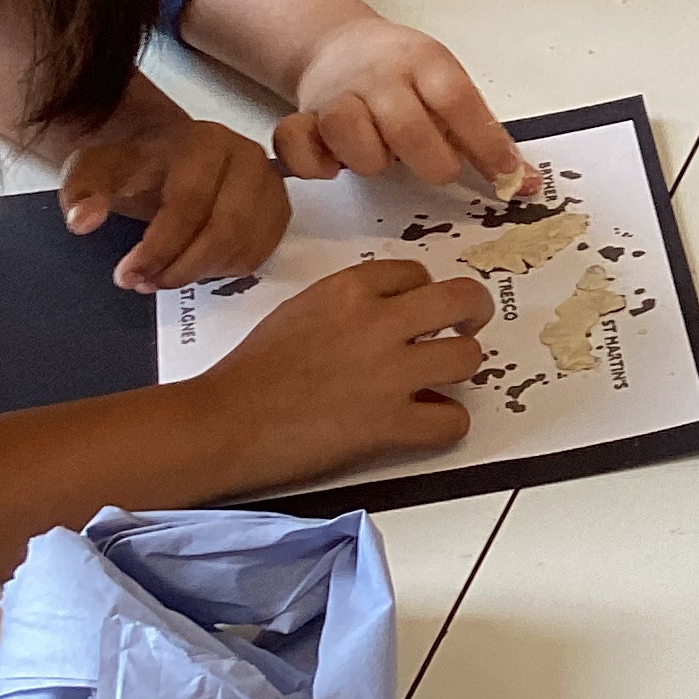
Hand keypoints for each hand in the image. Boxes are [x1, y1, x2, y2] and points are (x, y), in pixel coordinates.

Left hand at [59, 113, 289, 291]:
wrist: (166, 151)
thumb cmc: (132, 164)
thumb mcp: (93, 170)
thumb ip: (82, 192)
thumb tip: (83, 222)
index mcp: (204, 142)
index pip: (188, 204)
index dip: (158, 248)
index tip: (126, 276)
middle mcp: (248, 157)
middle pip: (226, 229)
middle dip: (183, 267)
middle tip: (147, 285)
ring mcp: (270, 184)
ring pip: (245, 246)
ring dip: (202, 273)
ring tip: (165, 277)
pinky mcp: (279, 209)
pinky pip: (260, 254)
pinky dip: (225, 271)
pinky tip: (194, 268)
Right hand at [207, 260, 494, 479]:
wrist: (225, 421)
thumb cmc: (250, 370)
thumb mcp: (301, 309)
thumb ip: (349, 305)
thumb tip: (387, 314)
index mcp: (351, 288)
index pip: (417, 272)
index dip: (423, 293)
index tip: (419, 311)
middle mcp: (379, 323)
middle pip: (462, 300)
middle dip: (472, 313)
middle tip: (465, 328)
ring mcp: (389, 374)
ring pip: (468, 358)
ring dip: (459, 370)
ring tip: (441, 380)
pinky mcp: (389, 425)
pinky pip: (453, 420)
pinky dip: (446, 423)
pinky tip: (427, 423)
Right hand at [279, 15, 524, 191]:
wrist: (337, 44)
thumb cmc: (403, 74)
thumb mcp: (447, 85)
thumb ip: (483, 135)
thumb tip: (524, 184)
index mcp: (424, 62)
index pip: (458, 101)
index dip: (486, 144)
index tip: (508, 178)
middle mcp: (379, 75)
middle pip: (405, 125)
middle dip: (431, 162)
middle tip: (439, 170)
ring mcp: (337, 95)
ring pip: (349, 133)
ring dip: (371, 159)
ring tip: (382, 156)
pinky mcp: (303, 116)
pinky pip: (296, 142)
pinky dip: (312, 162)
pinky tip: (332, 166)